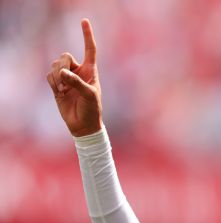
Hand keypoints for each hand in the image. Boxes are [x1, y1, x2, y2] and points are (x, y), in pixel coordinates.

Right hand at [47, 19, 102, 136]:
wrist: (82, 125)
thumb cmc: (92, 110)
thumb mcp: (89, 95)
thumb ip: (77, 82)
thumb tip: (62, 72)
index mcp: (91, 71)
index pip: (90, 49)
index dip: (87, 35)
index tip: (84, 21)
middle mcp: (78, 71)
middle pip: (65, 56)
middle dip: (63, 66)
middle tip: (66, 81)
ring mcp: (67, 77)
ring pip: (55, 65)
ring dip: (57, 77)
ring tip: (63, 90)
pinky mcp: (57, 85)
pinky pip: (49, 75)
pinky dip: (52, 82)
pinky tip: (59, 92)